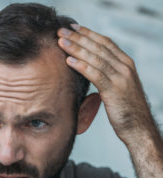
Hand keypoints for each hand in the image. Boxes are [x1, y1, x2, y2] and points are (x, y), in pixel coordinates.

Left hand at [57, 24, 156, 144]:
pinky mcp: (115, 91)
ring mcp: (121, 78)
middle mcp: (125, 67)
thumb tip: (90, 66)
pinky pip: (96, 75)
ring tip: (61, 42)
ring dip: (76, 49)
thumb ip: (107, 73)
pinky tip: (69, 61)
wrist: (138, 127)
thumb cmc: (125, 108)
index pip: (105, 42)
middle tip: (61, 31)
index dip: (88, 33)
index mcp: (126, 63)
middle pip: (98, 47)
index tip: (72, 28)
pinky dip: (81, 66)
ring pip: (96, 58)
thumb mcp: (118, 85)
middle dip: (78, 37)